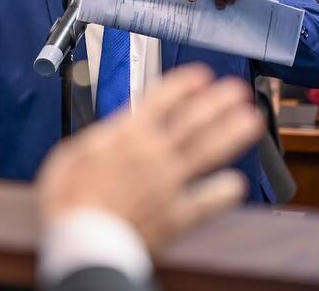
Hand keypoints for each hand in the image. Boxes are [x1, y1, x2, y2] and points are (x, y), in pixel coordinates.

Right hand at [37, 64, 261, 250]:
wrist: (81, 241)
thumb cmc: (68, 200)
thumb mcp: (71, 153)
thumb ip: (100, 138)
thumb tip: (112, 130)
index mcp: (126, 135)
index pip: (161, 100)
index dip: (184, 84)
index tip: (200, 76)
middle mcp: (154, 154)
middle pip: (193, 120)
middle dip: (217, 102)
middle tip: (236, 90)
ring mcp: (170, 184)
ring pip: (209, 151)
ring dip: (232, 133)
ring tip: (250, 120)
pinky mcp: (178, 215)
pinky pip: (209, 201)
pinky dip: (224, 191)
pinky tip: (235, 183)